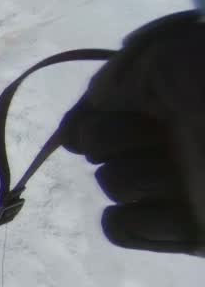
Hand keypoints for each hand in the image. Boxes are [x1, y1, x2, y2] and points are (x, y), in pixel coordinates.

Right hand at [59, 10, 204, 254]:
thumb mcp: (179, 55)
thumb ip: (125, 69)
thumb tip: (98, 100)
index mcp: (182, 87)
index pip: (104, 95)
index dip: (93, 105)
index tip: (103, 108)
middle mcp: (177, 132)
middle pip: (94, 139)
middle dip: (116, 140)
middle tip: (163, 139)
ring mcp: (180, 183)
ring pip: (110, 184)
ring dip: (141, 182)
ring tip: (193, 184)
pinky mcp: (184, 231)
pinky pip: (119, 227)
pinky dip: (143, 225)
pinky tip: (184, 221)